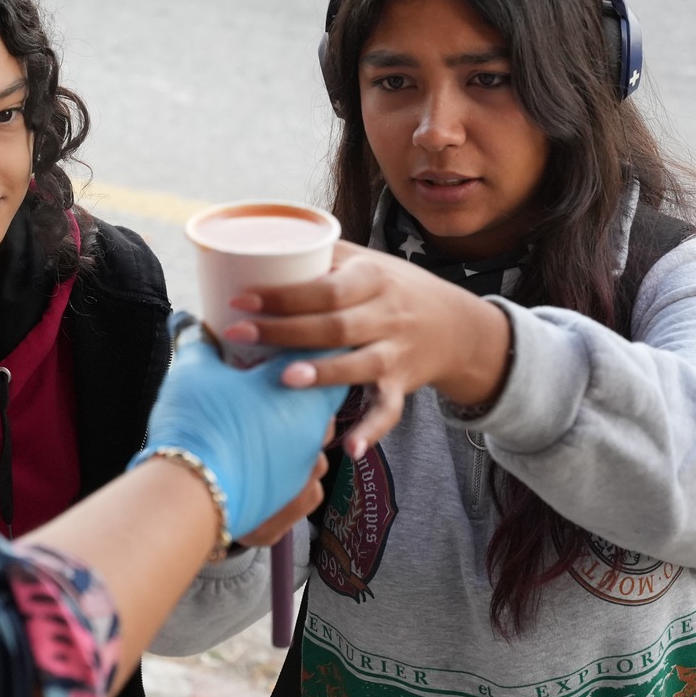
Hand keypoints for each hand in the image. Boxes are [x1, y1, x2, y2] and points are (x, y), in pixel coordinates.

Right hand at [134, 316, 342, 538]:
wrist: (190, 495)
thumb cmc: (199, 426)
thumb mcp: (193, 371)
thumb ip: (196, 341)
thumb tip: (184, 320)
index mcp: (301, 390)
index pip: (324, 360)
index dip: (306, 351)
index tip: (290, 347)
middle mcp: (314, 429)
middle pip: (321, 403)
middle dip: (299, 395)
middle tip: (269, 388)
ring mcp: (306, 468)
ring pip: (314, 445)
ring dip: (294, 437)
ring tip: (262, 431)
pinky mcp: (294, 502)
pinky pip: (305, 484)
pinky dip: (288, 476)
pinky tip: (265, 468)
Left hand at [221, 242, 511, 458]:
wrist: (455, 326)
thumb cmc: (394, 289)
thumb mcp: (367, 262)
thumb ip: (322, 256)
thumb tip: (261, 248)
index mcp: (373, 278)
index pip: (327, 288)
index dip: (284, 294)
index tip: (241, 299)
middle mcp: (387, 315)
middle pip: (335, 325)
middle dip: (285, 330)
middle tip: (239, 333)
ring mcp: (396, 352)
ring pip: (360, 364)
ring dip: (323, 373)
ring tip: (284, 378)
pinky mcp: (401, 385)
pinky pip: (388, 411)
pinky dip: (371, 430)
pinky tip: (349, 448)